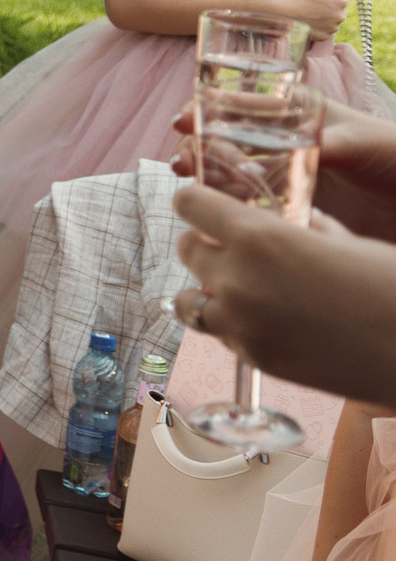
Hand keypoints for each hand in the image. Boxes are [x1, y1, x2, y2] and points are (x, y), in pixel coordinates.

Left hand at [170, 182, 395, 404]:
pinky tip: (270, 322)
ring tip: (240, 289)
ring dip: (207, 290)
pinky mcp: (253, 358)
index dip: (196, 202)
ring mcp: (240, 324)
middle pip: (186, 249)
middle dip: (206, 244)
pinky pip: (222, 334)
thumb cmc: (393, 287)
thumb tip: (293, 219)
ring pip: (188, 300)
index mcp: (259, 236)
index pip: (189, 204)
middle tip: (234, 249)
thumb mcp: (347, 241)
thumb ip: (305, 227)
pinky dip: (234, 325)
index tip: (202, 205)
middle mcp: (236, 279)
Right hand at [173, 95, 395, 244]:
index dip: (206, 110)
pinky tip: (218, 212)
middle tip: (182, 161)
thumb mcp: (363, 141)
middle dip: (195, 147)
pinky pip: (248, 209)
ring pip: (230, 175)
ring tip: (191, 183)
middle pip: (225, 141)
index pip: (241, 107)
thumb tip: (292, 153)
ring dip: (204, 176)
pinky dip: (226, 209)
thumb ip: (328, 143)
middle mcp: (284, 145)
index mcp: (298, 116)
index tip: (181, 121)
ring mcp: (284, 178)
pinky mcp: (290, 211)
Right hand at [269, 0, 351, 36]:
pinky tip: (307, 22)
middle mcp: (340, 17)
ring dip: (324, 17)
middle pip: (338, 9)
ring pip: (332, 20)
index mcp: (340, 2)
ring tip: (307, 13)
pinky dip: (319, 26)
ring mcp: (332, 28)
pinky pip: (325, 29)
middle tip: (310, 4)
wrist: (278, 15)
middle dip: (328, 6)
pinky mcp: (324, 37)